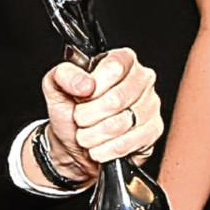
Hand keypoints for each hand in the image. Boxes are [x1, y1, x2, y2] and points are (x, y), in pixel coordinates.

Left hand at [40, 48, 159, 181]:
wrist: (72, 142)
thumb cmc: (69, 109)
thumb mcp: (56, 85)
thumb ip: (64, 75)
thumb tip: (84, 84)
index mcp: (122, 60)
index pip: (114, 67)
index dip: (93, 87)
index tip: (80, 96)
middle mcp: (141, 80)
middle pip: (117, 99)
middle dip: (88, 114)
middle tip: (79, 118)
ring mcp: (150, 105)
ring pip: (121, 124)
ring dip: (94, 134)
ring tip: (86, 134)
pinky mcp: (153, 131)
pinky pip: (129, 143)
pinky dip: (106, 149)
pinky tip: (99, 147)